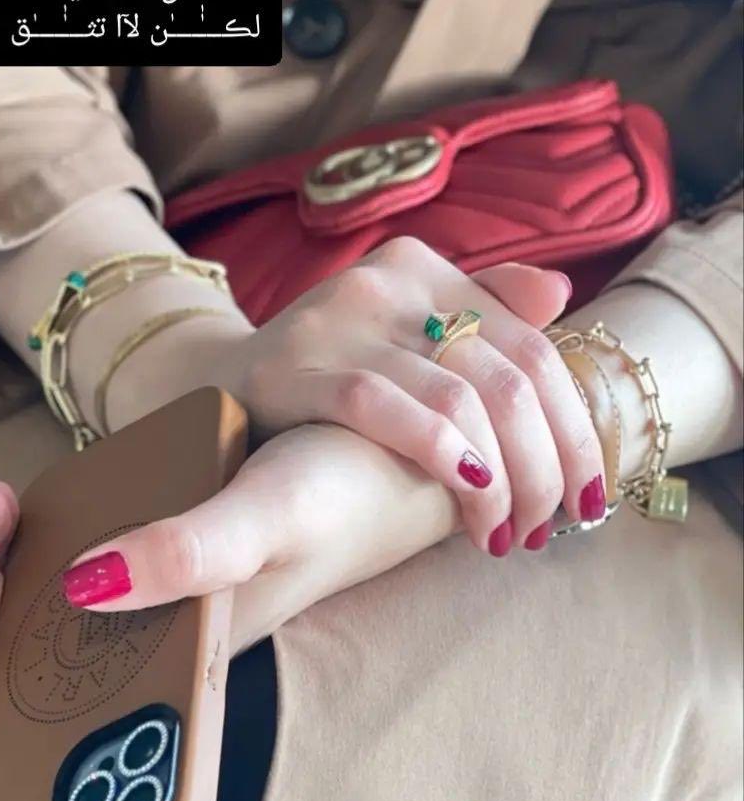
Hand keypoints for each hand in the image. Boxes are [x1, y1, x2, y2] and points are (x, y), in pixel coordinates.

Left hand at [0, 429, 456, 776]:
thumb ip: (189, 556)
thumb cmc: (343, 495)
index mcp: (177, 684)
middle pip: (18, 683)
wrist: (391, 449)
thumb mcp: (269, 517)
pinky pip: (51, 575)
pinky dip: (17, 546)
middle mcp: (147, 658)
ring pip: (26, 625)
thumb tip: (79, 584)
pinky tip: (12, 507)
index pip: (57, 748)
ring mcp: (138, 610)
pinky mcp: (137, 559)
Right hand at [110, 240, 605, 551]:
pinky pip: (386, 408)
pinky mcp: (297, 365)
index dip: (572, 427)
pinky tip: (468, 495)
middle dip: (544, 465)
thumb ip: (478, 316)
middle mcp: (389, 279)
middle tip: (548, 526)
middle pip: (509, 376)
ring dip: (499, 478)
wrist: (209, 387)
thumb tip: (560, 294)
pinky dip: (440, 454)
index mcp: (425, 269)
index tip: (590, 495)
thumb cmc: (325, 377)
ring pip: (461, 398)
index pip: (533, 346)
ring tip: (503, 531)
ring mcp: (341, 318)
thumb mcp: (403, 339)